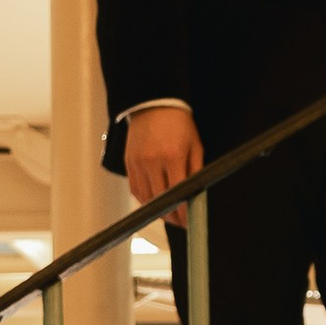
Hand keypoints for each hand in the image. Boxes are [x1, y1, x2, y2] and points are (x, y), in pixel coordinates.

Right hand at [124, 104, 203, 223]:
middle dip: (171, 216)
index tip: (188, 222)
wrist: (154, 101)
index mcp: (172, 156)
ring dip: (157, 211)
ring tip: (168, 215)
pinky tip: (154, 203)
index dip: (183, 213)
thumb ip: (196, 172)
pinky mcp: (129, 162)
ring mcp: (138, 162)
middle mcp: (152, 161)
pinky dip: (144, 200)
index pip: (178, 195)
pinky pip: (135, 189)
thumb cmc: (178, 122)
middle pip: (160, 201)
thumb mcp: (195, 145)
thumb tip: (196, 197)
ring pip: (146, 199)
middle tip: (179, 223)